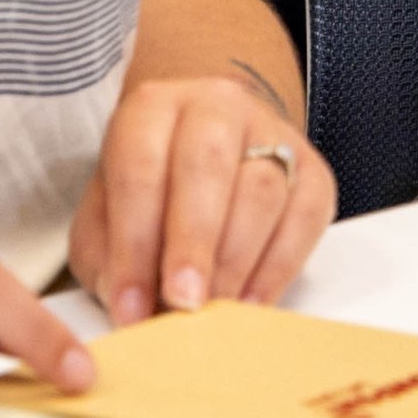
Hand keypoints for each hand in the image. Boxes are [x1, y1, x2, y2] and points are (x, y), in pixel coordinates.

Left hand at [68, 71, 335, 326]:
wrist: (206, 146)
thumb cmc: (149, 191)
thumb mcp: (105, 215)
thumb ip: (108, 256)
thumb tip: (132, 306)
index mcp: (151, 110)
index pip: (139, 169)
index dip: (133, 243)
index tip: (132, 306)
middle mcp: (214, 107)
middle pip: (208, 166)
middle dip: (194, 243)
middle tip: (184, 302)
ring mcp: (271, 131)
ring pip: (263, 190)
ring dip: (236, 261)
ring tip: (213, 310)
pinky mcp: (312, 167)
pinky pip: (306, 215)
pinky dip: (279, 267)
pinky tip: (251, 302)